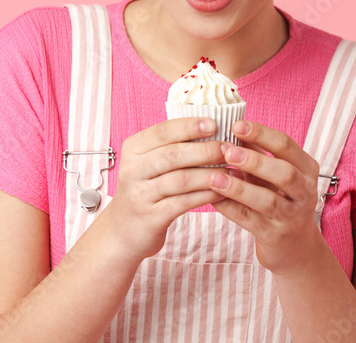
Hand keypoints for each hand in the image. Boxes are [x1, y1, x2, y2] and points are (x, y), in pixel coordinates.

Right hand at [101, 117, 227, 263]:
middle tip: (229, 149)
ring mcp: (140, 195)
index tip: (214, 124)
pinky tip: (222, 192)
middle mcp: (132, 170)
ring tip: (232, 172)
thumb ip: (171, 146)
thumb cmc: (145, 190)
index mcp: (132, 149)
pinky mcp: (150, 217)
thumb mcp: (148, 163)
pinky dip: (206, 195)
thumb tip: (211, 127)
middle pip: (173, 154)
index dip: (189, 126)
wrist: (124, 231)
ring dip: (210, 174)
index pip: (162, 131)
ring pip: (181, 179)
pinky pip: (184, 202)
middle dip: (205, 150)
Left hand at [208, 120, 324, 272]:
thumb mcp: (273, 173)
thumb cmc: (279, 198)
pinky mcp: (275, 235)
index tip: (236, 125)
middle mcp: (305, 191)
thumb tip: (230, 125)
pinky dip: (230, 208)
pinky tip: (213, 199)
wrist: (294, 245)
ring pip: (268, 200)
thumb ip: (256, 151)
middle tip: (227, 151)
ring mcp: (292, 216)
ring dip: (240, 188)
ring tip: (215, 178)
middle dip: (254, 161)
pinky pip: (250, 220)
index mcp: (306, 168)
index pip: (286, 145)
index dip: (261, 134)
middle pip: (284, 173)